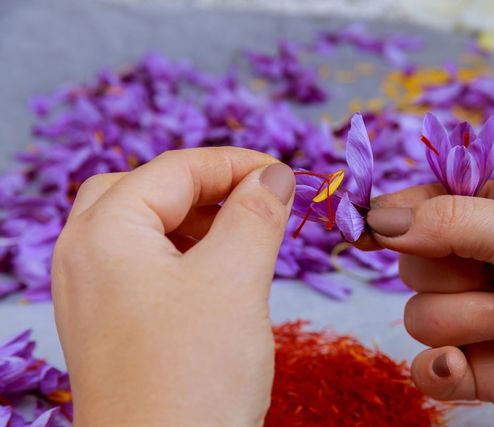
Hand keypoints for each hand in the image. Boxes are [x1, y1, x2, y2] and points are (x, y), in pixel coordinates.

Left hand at [52, 147, 294, 426]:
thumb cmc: (193, 375)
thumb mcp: (235, 280)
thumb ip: (256, 214)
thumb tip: (275, 175)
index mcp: (104, 232)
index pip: (175, 169)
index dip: (236, 163)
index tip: (286, 174)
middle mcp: (85, 255)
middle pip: (148, 189)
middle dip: (209, 187)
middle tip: (260, 200)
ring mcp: (93, 291)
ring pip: (146, 227)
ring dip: (198, 219)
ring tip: (247, 234)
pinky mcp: (110, 322)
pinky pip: (145, 264)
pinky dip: (185, 253)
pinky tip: (220, 271)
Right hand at [364, 186, 493, 424]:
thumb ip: (446, 220)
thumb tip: (377, 219)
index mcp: (482, 217)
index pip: (412, 210)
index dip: (385, 219)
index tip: (361, 229)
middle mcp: (470, 265)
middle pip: (408, 265)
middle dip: (450, 272)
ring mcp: (470, 317)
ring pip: (418, 317)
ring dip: (468, 318)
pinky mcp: (476, 367)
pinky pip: (425, 369)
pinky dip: (439, 368)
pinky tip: (464, 365)